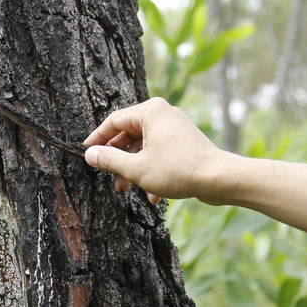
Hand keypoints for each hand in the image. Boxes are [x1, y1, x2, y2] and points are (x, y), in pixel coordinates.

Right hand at [83, 97, 221, 203]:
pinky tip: (152, 195)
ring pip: (144, 147)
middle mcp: (163, 114)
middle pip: (129, 134)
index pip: (114, 121)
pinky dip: (151, 171)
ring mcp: (175, 128)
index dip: (98, 138)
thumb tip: (90, 154)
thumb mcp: (136, 167)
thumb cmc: (178, 169)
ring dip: (133, 169)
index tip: (86, 152)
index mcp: (150, 111)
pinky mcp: (184, 143)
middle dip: (117, 159)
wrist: (219, 179)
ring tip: (125, 189)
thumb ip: (110, 160)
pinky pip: (159, 154)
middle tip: (107, 176)